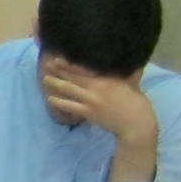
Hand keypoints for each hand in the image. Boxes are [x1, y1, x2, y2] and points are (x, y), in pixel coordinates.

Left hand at [42, 61, 157, 147]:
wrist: (136, 122)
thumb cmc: (136, 101)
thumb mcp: (130, 83)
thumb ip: (121, 75)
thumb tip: (120, 65)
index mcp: (107, 78)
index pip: (84, 69)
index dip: (69, 64)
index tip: (58, 59)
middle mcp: (96, 87)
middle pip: (73, 77)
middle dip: (59, 71)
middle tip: (47, 65)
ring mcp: (91, 100)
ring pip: (69, 90)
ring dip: (55, 84)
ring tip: (44, 79)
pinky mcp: (88, 113)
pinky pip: (70, 106)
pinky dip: (59, 102)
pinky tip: (50, 99)